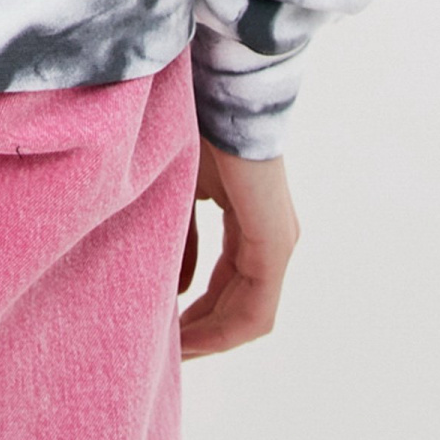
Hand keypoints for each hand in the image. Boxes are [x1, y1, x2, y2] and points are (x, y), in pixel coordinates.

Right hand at [178, 138, 299, 356]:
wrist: (215, 84)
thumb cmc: (191, 126)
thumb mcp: (177, 193)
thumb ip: (179, 240)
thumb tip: (175, 289)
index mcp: (250, 221)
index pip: (227, 286)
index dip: (196, 317)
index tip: (161, 335)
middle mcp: (272, 236)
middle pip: (238, 306)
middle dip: (201, 333)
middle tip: (162, 355)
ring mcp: (277, 239)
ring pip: (249, 313)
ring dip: (211, 337)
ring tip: (170, 353)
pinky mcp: (274, 240)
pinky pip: (256, 306)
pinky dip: (223, 329)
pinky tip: (188, 338)